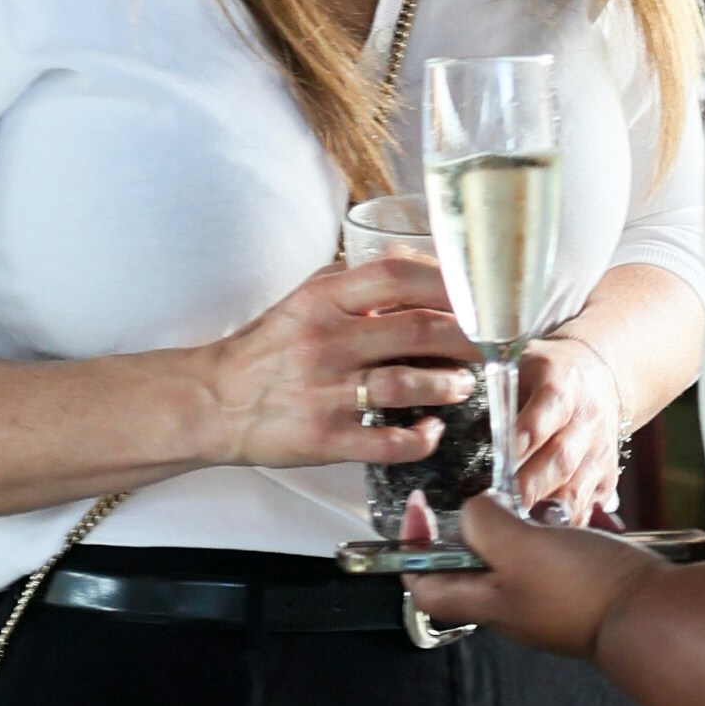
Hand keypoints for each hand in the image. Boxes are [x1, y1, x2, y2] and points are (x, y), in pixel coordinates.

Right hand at [199, 245, 470, 476]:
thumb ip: (357, 282)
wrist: (213, 401)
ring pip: (408, 385)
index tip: (478, 295)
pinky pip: (388, 441)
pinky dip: (420, 438)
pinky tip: (431, 430)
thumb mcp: (305, 299)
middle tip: (492, 344)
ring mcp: (325, 392)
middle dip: (468, 338)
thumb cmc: (268, 348)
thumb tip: (420, 265)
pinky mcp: (325, 438)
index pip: (398, 276)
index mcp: (323, 300)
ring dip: (449, 385)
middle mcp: (326, 341)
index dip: (448, 283)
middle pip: (418, 331)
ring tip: (464, 384)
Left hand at [407, 496, 665, 659]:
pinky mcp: (584, 590)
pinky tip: (593, 518)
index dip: (412, 548)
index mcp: (487, 602)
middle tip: (497, 499)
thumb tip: (474, 510)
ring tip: (552, 506)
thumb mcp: (518, 547)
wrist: (655, 614)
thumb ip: (483, 524)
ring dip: (535, 523)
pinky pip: (569, 553)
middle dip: (484, 525)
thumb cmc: (584, 589)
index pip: (425, 584)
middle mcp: (514, 607)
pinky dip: (576, 530)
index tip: (418, 508)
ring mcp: (550, 600)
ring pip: (527, 552)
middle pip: (477, 564)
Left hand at [501, 327, 627, 526]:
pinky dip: (569, 526)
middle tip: (501, 509)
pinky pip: (590, 506)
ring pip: (577, 488)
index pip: (547, 409)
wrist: (600, 377)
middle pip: (560, 458)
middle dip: (530, 486)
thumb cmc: (545, 374)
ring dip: (547, 512)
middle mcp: (586, 419)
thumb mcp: (521, 363)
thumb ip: (494, 387)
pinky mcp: (607, 476)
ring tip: (521, 534)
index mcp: (562, 384)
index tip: (502, 456)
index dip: (525, 434)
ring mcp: (599, 451)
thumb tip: (452, 410)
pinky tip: (547, 541)